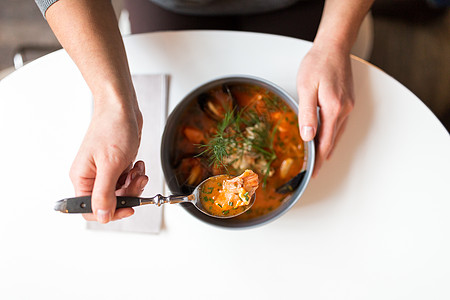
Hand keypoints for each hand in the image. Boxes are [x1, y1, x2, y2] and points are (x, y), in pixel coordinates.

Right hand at [69, 103, 146, 222]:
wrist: (121, 107)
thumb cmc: (112, 128)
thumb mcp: (111, 164)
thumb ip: (105, 193)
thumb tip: (102, 216)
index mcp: (82, 178)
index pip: (90, 210)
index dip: (110, 213)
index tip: (128, 208)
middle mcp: (91, 177)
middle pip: (110, 202)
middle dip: (128, 195)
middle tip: (137, 181)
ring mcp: (104, 171)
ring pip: (121, 193)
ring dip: (134, 184)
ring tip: (138, 170)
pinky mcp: (115, 166)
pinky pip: (126, 181)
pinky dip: (135, 175)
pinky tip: (137, 164)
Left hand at [297, 44, 353, 175]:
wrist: (334, 46)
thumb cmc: (318, 63)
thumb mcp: (306, 87)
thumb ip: (306, 113)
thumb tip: (308, 136)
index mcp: (333, 108)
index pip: (325, 142)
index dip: (318, 160)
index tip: (313, 173)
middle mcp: (344, 109)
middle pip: (333, 141)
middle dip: (322, 158)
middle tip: (314, 172)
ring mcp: (348, 105)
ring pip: (338, 134)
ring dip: (328, 147)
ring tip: (319, 160)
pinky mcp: (347, 101)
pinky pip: (340, 124)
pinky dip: (332, 135)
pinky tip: (327, 138)